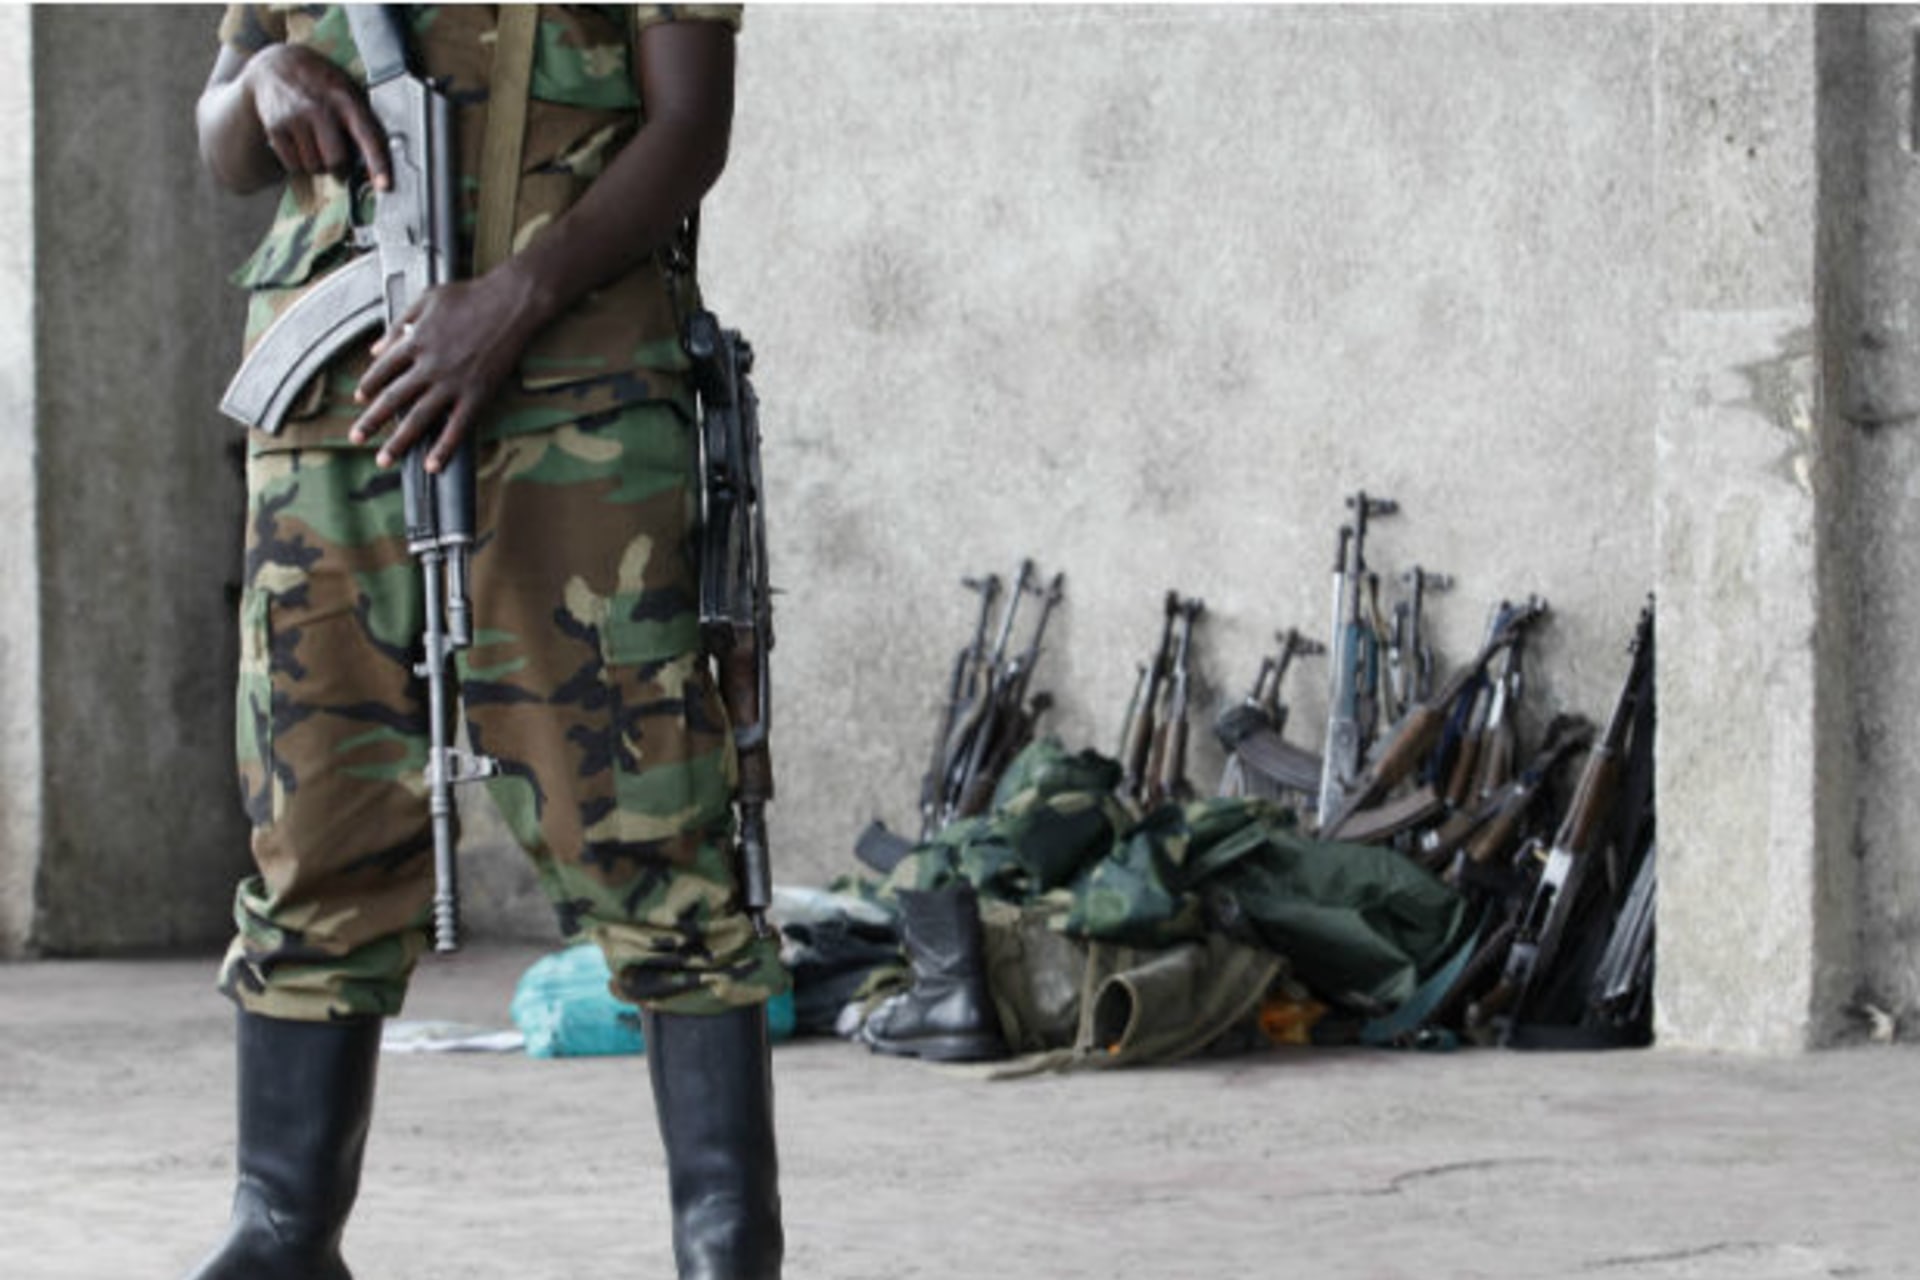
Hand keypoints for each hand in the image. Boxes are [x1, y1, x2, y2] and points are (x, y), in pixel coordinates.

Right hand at [243, 43, 390, 188]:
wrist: (276, 63)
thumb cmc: (321, 83)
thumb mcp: (347, 89)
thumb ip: (362, 120)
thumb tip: (375, 164)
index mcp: (345, 99)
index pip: (367, 136)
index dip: (378, 164)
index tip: (385, 186)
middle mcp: (319, 107)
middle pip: (336, 161)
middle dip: (340, 168)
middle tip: (339, 161)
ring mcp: (295, 118)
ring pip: (314, 167)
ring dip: (318, 165)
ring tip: (316, 144)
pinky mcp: (275, 128)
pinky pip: (294, 165)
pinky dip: (299, 163)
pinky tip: (300, 143)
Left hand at [348, 269, 549, 471]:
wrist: (510, 302)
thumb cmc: (470, 296)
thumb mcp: (427, 299)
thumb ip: (399, 324)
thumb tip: (376, 348)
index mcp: (415, 341)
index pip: (382, 369)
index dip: (368, 385)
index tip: (359, 398)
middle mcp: (429, 365)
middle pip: (393, 398)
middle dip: (371, 421)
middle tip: (355, 438)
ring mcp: (452, 383)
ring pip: (418, 418)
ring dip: (398, 441)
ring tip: (383, 459)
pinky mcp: (476, 394)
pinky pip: (457, 427)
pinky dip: (443, 447)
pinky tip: (432, 465)